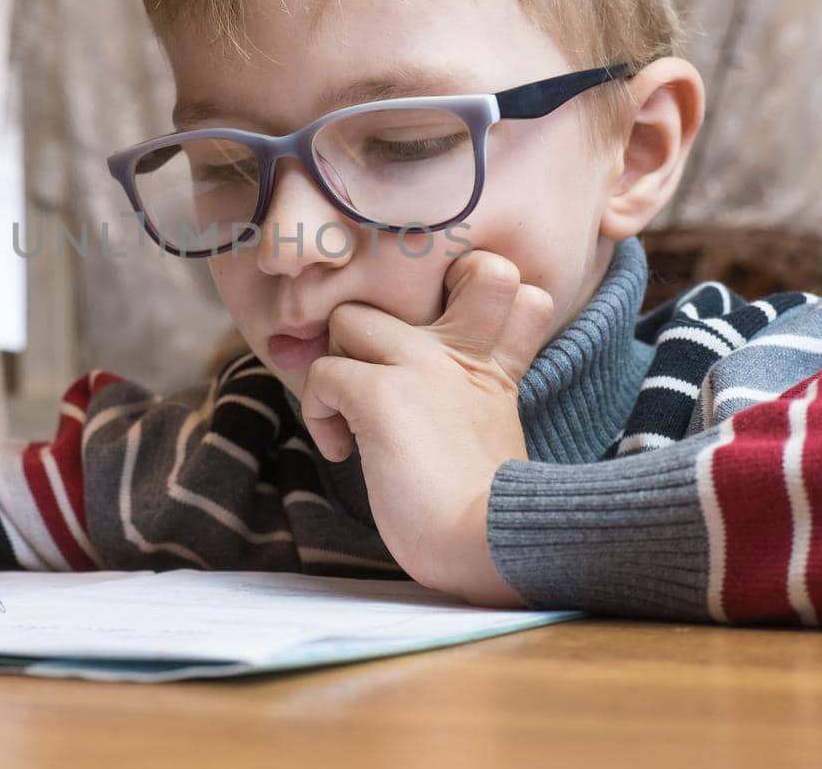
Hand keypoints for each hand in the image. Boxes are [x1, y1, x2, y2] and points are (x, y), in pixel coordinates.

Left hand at [298, 251, 555, 604]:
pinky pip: (322, 373)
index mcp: (493, 363)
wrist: (491, 541)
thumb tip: (412, 403)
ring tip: (348, 411)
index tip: (436, 339)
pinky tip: (340, 452)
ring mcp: (420, 367)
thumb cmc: (487, 508)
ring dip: (338, 360)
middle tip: (372, 369)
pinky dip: (318, 412)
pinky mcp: (381, 395)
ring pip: (350, 318)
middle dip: (382, 315)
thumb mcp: (495, 433)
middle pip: (415, 281)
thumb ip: (470, 397)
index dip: (464, 293)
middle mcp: (459, 351)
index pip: (503, 282)